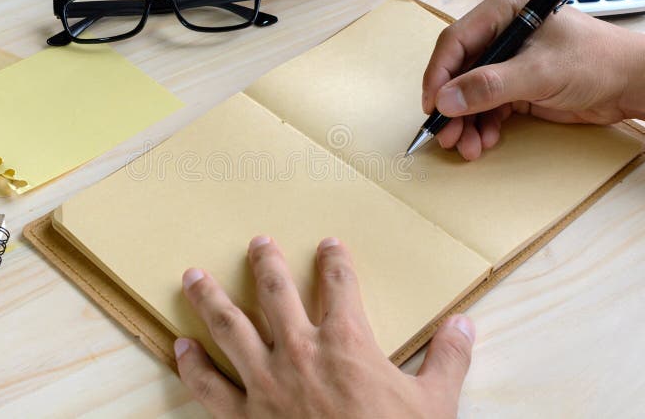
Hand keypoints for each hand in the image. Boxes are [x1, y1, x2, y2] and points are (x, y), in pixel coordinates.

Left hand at [174, 236, 475, 417]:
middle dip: (266, 263)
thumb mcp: (434, 404)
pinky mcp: (243, 416)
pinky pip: (209, 387)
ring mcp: (265, 382)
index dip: (335, 260)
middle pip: (276, 293)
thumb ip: (448, 359)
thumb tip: (465, 324)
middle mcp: (299, 351)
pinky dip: (192, 366)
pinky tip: (179, 347)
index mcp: (345, 342)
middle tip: (256, 243)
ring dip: (209, 298)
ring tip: (193, 276)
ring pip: (230, 327)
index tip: (328, 244)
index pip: (340, 284)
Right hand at [422, 0, 644, 159]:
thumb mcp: (540, 72)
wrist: (634, 85)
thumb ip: (490, 86)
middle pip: (458, 72)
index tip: (432, 107)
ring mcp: (507, 61)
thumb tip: (445, 101)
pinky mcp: (515, 85)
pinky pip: (486, 107)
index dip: (438, 76)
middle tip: (446, 136)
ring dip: (466, 122)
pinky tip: (485, 140)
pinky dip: (482, 125)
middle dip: (452, 107)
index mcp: (503, 11)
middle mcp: (500, 33)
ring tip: (468, 147)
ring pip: (469, 94)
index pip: (455, 42)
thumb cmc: (597, 62)